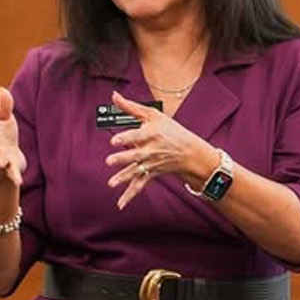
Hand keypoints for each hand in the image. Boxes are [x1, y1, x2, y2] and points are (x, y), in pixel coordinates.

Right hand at [0, 86, 25, 187]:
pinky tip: (19, 182)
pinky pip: (12, 173)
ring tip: (1, 162)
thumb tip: (2, 88)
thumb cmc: (3, 132)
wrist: (8, 155)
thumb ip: (4, 105)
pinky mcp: (10, 167)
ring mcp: (0, 156)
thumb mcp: (4, 118)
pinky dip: (14, 178)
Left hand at [104, 91, 210, 209]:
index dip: (126, 138)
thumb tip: (114, 96)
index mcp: (151, 134)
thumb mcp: (153, 115)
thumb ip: (131, 107)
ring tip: (111, 183)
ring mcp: (151, 164)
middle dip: (123, 158)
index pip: (137, 136)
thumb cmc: (170, 129)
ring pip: (136, 172)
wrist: (189, 151)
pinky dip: (130, 195)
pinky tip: (120, 204)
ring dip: (124, 178)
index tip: (115, 141)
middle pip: (135, 155)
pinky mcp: (151, 174)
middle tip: (109, 161)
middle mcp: (151, 150)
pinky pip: (140, 186)